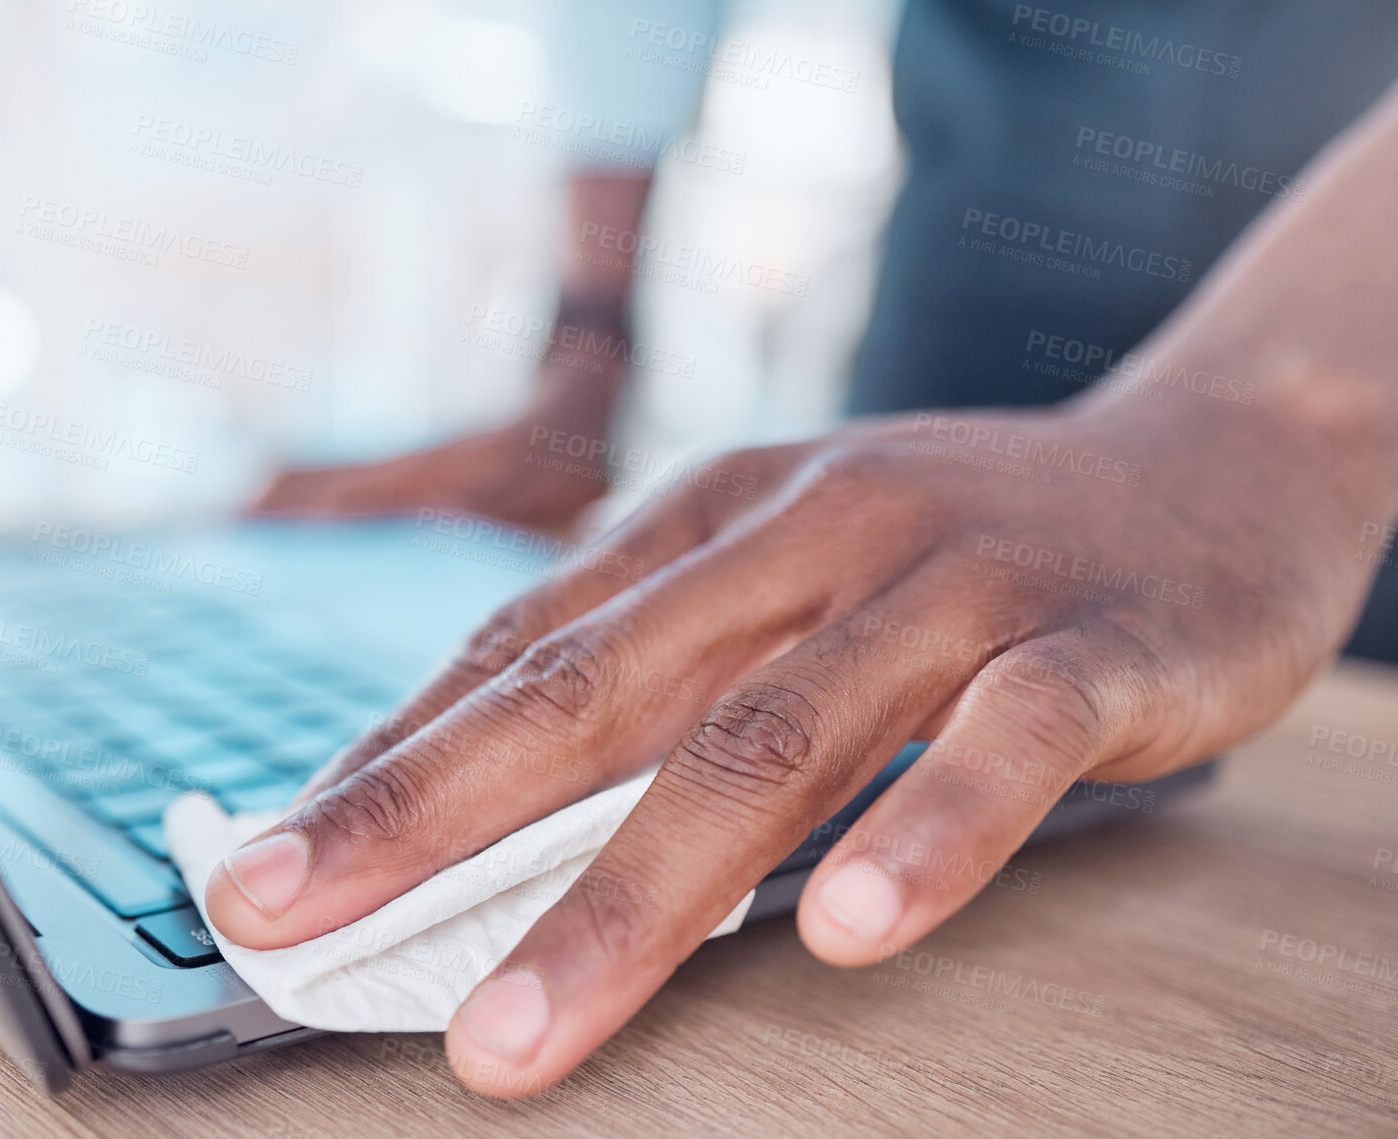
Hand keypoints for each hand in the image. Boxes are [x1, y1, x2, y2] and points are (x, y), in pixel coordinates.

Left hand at [204, 384, 1387, 1094]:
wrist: (1212, 454)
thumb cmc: (956, 546)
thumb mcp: (788, 572)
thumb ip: (666, 670)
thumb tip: (496, 806)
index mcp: (713, 516)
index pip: (521, 645)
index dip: (390, 756)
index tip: (272, 861)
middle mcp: (809, 532)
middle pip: (597, 689)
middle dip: (428, 815)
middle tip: (294, 915)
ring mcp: (950, 582)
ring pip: (771, 739)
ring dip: (629, 895)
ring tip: (516, 1030)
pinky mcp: (1092, 642)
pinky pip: (999, 740)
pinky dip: (922, 832)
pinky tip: (849, 934)